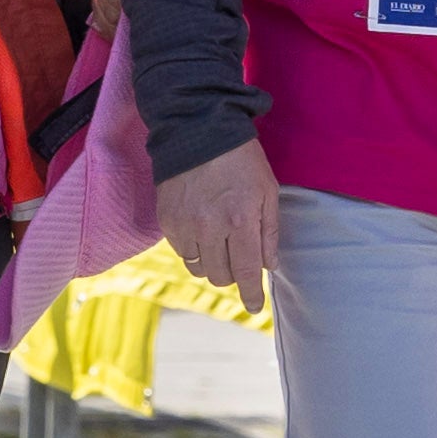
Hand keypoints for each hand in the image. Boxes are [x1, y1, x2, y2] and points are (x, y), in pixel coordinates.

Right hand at [156, 140, 278, 303]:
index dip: (251, 295)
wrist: (197, 130)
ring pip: (199, 268)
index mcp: (241, 221)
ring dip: (212, 263)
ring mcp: (185, 225)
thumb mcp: (268, 191)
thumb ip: (269, 232)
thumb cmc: (241, 159)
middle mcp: (211, 228)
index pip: (247, 272)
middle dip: (233, 274)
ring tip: (219, 244)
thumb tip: (269, 266)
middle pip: (221, 276)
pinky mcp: (167, 220)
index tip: (253, 307)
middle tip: (238, 258)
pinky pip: (181, 251)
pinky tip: (201, 230)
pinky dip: (193, 249)